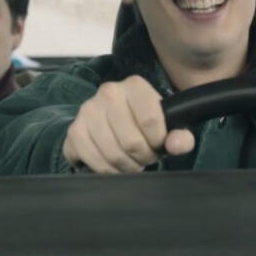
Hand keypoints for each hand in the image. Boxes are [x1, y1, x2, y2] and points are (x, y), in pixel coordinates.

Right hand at [63, 75, 194, 173]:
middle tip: (144, 157)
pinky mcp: (74, 129)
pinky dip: (103, 169)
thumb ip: (181, 135)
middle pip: (131, 142)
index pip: (151, 121)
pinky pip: (89, 159)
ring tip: (130, 162)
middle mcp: (108, 92)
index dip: (158, 142)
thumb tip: (176, 145)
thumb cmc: (147, 122)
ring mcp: (87, 110)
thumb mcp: (170, 125)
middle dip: (142, 158)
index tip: (158, 144)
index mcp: (135, 86)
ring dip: (124, 167)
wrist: (119, 117)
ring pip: (111, 154)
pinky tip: (111, 164)